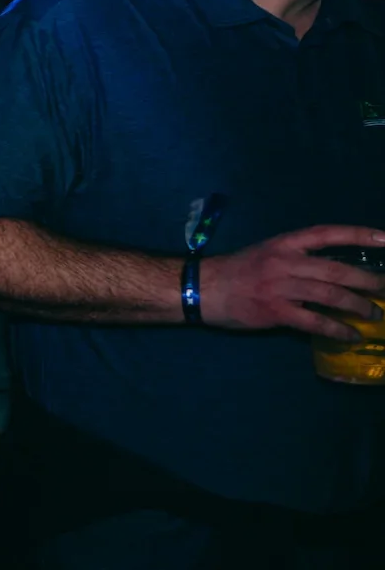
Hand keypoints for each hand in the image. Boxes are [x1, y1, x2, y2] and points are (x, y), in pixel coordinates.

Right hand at [196, 225, 384, 339]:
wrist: (202, 288)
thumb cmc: (237, 271)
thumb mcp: (268, 254)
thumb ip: (299, 260)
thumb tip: (336, 272)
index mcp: (284, 243)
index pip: (328, 234)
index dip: (359, 235)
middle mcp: (285, 262)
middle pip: (337, 270)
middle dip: (368, 281)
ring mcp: (280, 287)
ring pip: (330, 295)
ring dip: (358, 306)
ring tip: (374, 314)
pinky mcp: (275, 311)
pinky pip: (314, 321)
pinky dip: (337, 329)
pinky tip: (351, 335)